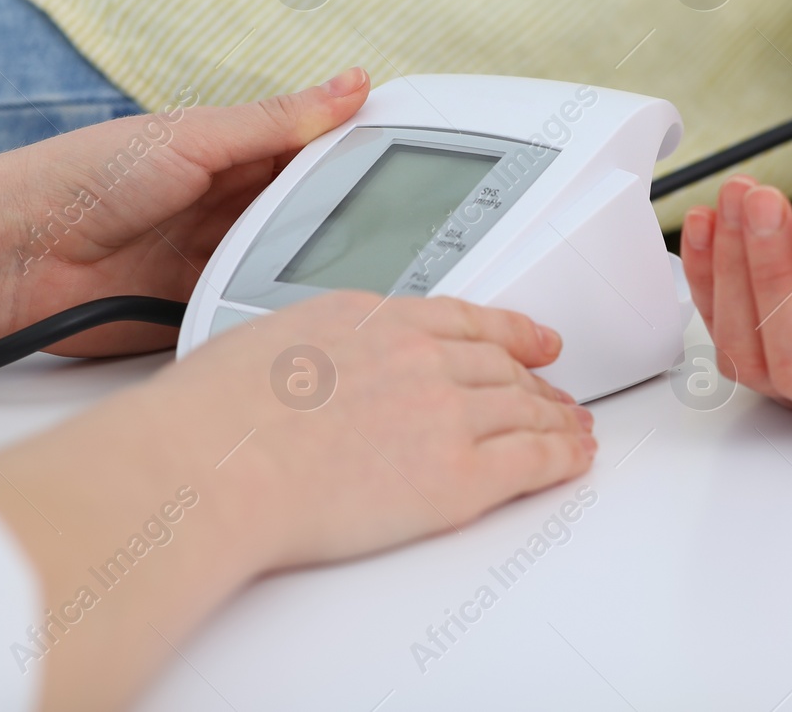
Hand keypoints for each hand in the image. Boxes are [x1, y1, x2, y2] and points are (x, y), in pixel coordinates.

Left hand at [0, 67, 371, 355]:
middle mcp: (229, 206)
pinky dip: (278, 311)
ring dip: (317, 271)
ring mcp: (216, 260)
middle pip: (313, 214)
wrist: (9, 258)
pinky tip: (311, 314)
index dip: (365, 156)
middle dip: (352, 223)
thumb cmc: (82, 178)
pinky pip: (255, 309)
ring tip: (368, 277)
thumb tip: (354, 82)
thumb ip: (277, 122)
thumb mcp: (192, 136)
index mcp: (233, 152)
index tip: (423, 165)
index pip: (317, 151)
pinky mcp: (199, 309)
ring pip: (291, 265)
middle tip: (408, 234)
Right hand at [168, 292, 596, 564]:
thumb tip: (312, 368)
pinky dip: (564, 456)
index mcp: (372, 316)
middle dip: (536, 380)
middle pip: (500, 365)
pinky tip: (575, 457)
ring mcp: (445, 412)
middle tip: (555, 392)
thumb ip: (316, 347)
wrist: (216, 464)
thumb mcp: (268, 341)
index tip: (528, 337)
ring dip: (557, 418)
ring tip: (574, 429)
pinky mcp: (458, 475)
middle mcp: (419, 356)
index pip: (461, 318)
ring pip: (525, 409)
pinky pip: (533, 459)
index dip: (508, 330)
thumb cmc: (215, 415)